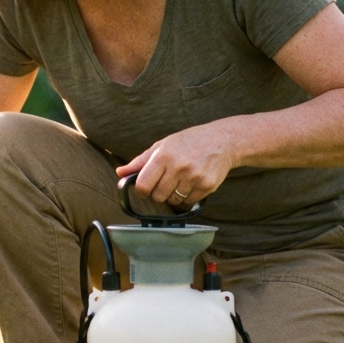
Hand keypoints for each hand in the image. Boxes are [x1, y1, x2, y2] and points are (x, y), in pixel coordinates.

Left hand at [115, 123, 235, 205]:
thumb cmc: (189, 142)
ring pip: (173, 201)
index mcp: (163, 156)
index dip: (142, 191)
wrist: (222, 141)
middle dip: (158, 193)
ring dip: (173, 196)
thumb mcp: (162, 146)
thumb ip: (140, 161)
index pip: (143, 185)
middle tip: (166, 182)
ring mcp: (194, 177)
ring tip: (180, 181)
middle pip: (158, 196)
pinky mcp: (207, 185)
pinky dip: (188, 197)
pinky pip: (189, 202)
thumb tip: (120, 173)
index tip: (145, 189)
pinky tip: (191, 183)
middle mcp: (178, 167)